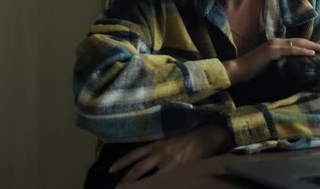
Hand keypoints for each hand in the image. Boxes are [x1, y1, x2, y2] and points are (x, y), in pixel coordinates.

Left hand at [110, 122, 232, 186]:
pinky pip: (167, 180)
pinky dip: (158, 185)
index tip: (110, 169)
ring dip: (140, 186)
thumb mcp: (170, 139)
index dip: (122, 162)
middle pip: (139, 169)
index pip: (135, 154)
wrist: (208, 135)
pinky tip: (155, 187)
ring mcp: (172, 162)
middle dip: (126, 181)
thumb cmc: (190, 136)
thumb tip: (145, 161)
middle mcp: (161, 152)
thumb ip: (159, 148)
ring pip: (151, 178)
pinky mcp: (182, 169)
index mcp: (158, 143)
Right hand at [224, 38, 319, 83]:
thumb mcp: (271, 65)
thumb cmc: (253, 70)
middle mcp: (277, 41)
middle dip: (316, 46)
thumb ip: (281, 62)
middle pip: (301, 41)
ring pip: (298, 44)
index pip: (297, 44)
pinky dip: (302, 51)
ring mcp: (275, 45)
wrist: (239, 70)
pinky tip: (312, 53)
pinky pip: (291, 49)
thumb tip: (293, 67)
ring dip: (314, 47)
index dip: (311, 46)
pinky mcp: (272, 51)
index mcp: (277, 44)